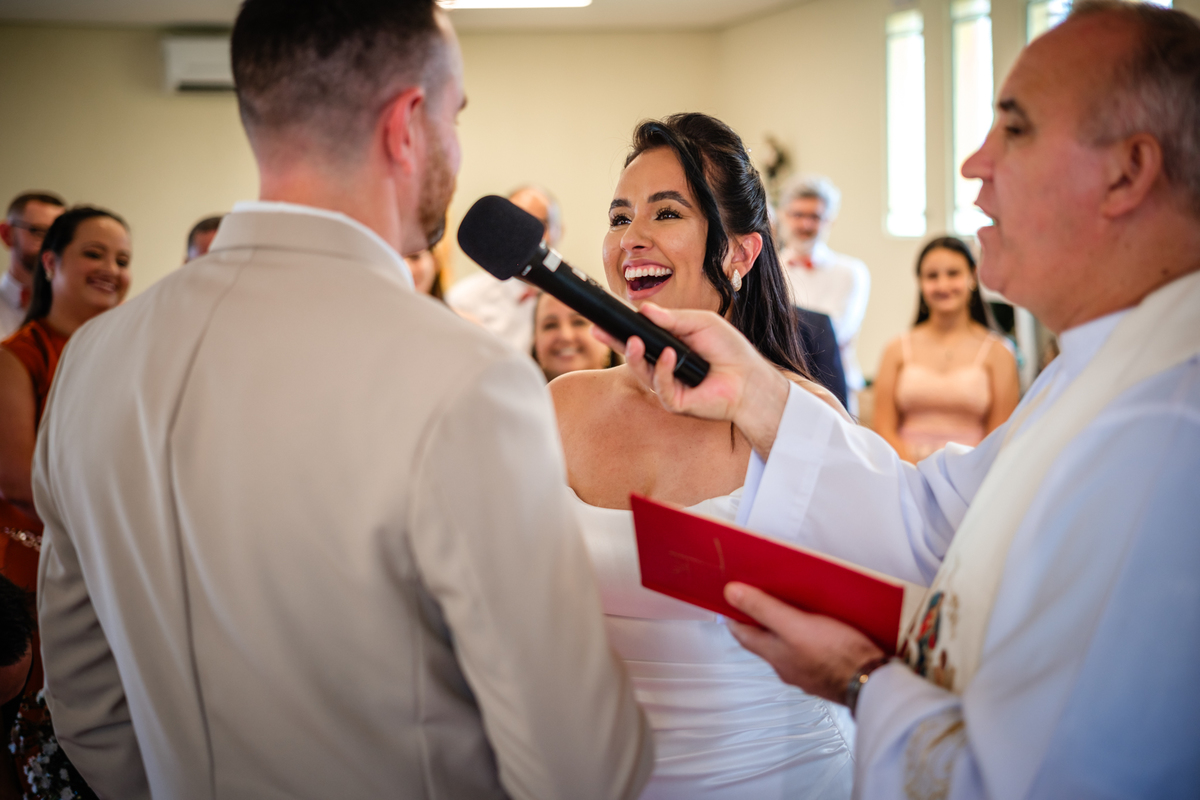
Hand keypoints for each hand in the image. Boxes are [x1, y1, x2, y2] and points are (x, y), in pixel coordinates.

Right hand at [592, 303, 789, 457]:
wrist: (751, 378)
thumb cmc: (729, 349)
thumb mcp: (701, 323)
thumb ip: (673, 319)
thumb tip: (644, 309)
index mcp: (668, 347)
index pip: (639, 337)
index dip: (620, 331)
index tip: (601, 322)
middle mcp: (664, 367)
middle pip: (633, 356)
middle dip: (615, 344)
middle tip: (599, 332)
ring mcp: (668, 386)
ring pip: (643, 372)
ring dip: (635, 356)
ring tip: (634, 341)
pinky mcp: (676, 402)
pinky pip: (662, 387)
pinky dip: (663, 370)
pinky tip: (668, 356)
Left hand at [724, 582, 884, 703]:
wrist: (873, 682)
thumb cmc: (835, 655)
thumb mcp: (793, 624)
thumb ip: (762, 609)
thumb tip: (730, 594)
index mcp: (773, 655)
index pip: (742, 634)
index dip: (734, 616)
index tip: (730, 600)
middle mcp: (786, 667)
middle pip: (764, 641)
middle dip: (760, 621)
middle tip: (760, 599)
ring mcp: (808, 671)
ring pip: (788, 647)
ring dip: (786, 629)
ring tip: (793, 609)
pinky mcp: (828, 671)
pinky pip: (811, 651)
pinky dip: (809, 638)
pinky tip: (822, 628)